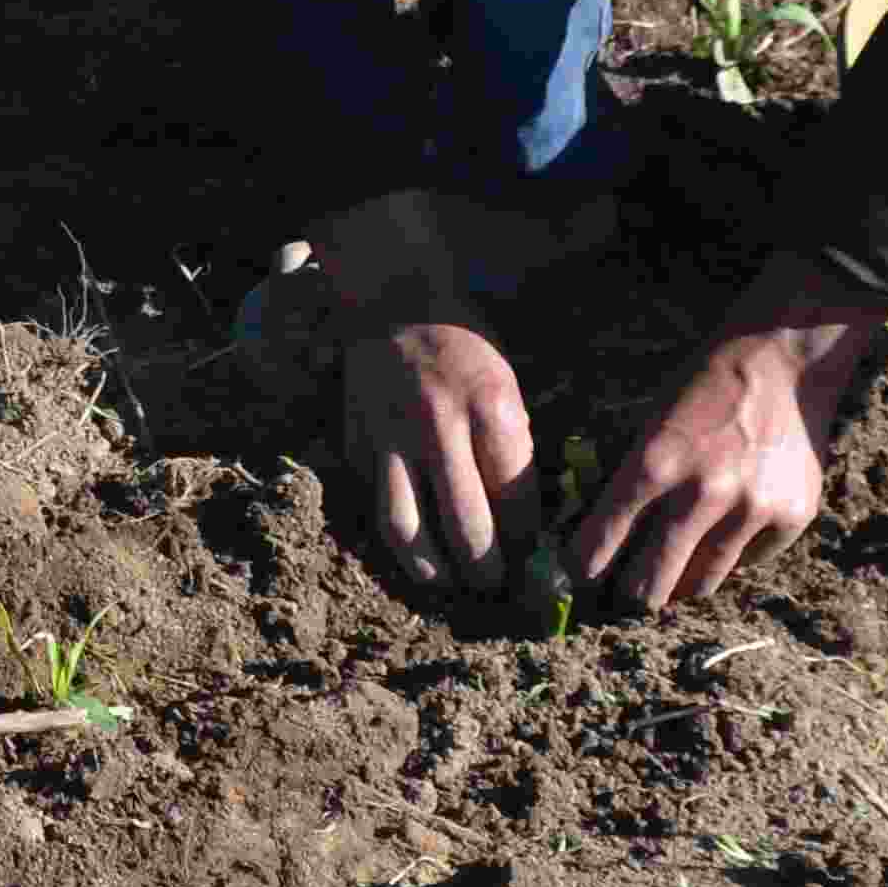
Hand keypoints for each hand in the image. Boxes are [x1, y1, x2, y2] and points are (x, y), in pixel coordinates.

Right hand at [338, 312, 538, 591]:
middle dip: (485, 569)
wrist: (393, 301)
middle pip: (464, 524)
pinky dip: (397, 534)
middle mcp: (437, 424)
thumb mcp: (505, 385)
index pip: (514, 497)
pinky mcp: (357, 445)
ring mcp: (389, 437)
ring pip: (406, 529)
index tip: (531, 559)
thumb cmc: (464, 349)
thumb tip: (523, 524)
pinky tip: (416, 546)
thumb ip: (510, 449)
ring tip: (447, 584)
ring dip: (431, 570)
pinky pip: (377, 504)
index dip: (525, 539)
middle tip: (494, 585)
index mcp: (489, 404)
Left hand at [561, 302, 887, 609]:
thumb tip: (595, 532)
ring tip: (674, 574)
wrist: (783, 357)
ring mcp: (751, 510)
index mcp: (653, 465)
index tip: (578, 579)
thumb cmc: (704, 385)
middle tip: (625, 594)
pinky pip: (748, 561)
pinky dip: (732, 553)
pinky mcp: (792, 516)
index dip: (582, 571)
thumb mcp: (648, 420)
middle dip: (630, 596)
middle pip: (649, 587)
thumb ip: (624, 477)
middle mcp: (702, 495)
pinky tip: (728, 528)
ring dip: (682, 582)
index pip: (598, 547)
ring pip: (701, 584)